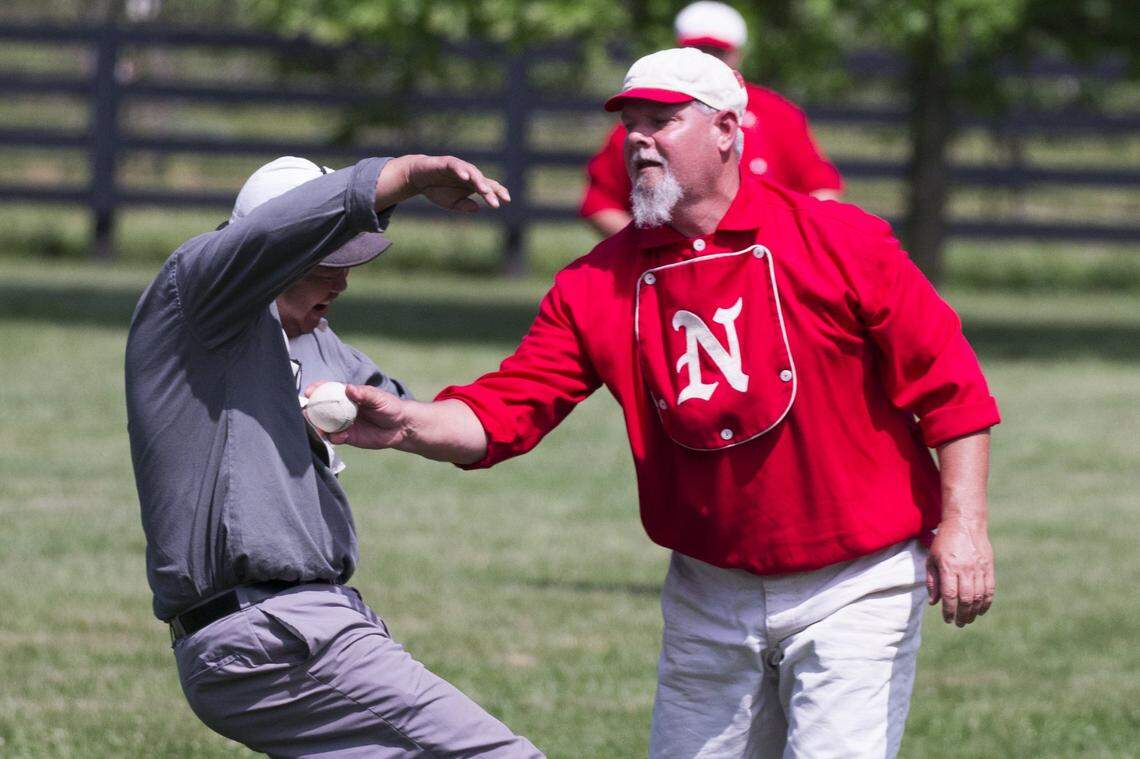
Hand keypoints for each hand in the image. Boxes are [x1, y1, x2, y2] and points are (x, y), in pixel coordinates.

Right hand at [304, 383, 409, 448]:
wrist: (400, 427)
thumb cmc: (390, 406)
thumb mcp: (379, 398)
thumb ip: (364, 394)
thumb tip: (349, 388)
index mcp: (347, 395)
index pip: (327, 390)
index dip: (316, 390)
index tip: (309, 392)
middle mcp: (341, 409)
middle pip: (320, 409)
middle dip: (311, 411)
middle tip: (307, 414)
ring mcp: (343, 423)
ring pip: (324, 425)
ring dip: (319, 427)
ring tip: (320, 430)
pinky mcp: (347, 437)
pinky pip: (335, 438)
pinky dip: (334, 438)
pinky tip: (341, 437)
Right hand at [376, 154, 510, 212]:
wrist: (418, 178)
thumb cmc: (437, 190)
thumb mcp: (451, 203)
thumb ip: (464, 206)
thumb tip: (477, 208)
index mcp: (472, 184)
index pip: (489, 187)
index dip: (498, 192)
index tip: (506, 201)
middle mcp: (469, 174)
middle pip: (483, 181)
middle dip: (490, 192)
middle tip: (495, 203)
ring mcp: (459, 167)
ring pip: (472, 172)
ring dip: (479, 181)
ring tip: (484, 191)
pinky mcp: (447, 162)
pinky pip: (456, 165)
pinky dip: (461, 171)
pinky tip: (466, 178)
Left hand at [926, 517, 994, 626]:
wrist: (964, 524)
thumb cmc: (943, 542)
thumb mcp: (931, 559)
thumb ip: (932, 582)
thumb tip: (934, 603)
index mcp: (948, 567)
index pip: (949, 595)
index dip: (949, 611)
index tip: (948, 620)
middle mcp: (965, 569)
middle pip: (965, 599)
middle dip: (962, 615)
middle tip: (959, 624)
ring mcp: (978, 568)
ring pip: (979, 596)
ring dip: (974, 612)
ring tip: (969, 619)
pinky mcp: (989, 567)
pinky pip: (989, 589)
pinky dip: (986, 602)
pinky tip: (981, 610)